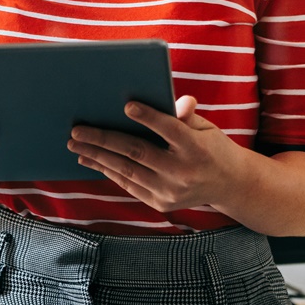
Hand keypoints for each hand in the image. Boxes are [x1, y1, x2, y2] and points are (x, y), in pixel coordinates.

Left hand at [67, 96, 242, 212]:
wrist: (229, 184)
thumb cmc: (211, 146)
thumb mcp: (205, 127)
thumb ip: (186, 115)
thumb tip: (179, 101)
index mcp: (196, 148)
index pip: (170, 130)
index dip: (149, 117)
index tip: (127, 105)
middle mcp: (182, 173)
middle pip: (137, 152)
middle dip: (103, 140)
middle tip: (77, 130)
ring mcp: (171, 192)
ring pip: (127, 171)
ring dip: (97, 157)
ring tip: (76, 145)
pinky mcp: (161, 204)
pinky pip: (129, 185)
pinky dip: (109, 171)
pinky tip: (92, 160)